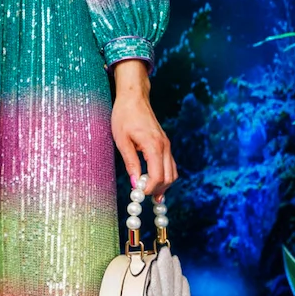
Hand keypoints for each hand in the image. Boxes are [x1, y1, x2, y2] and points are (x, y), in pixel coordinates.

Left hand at [111, 60, 176, 199]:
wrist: (133, 98)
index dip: (149, 189)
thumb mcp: (122, 140)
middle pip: (169, 177)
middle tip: (144, 198)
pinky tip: (153, 182)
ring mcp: (166, 145)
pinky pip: (169, 165)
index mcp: (153, 145)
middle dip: (158, 190)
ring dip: (163, 185)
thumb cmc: (124, 116)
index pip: (157, 175)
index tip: (139, 195)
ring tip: (149, 194)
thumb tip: (135, 183)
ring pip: (172, 172)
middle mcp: (164, 146)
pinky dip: (164, 176)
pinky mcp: (164, 144)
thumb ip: (130, 163)